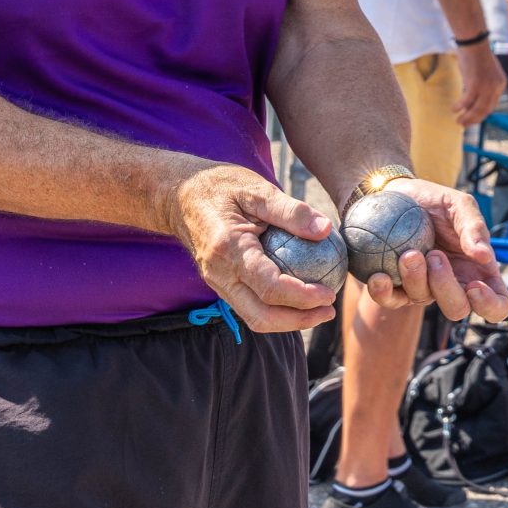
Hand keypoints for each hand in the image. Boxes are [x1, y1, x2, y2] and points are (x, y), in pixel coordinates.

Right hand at [172, 165, 342, 334]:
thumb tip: (325, 229)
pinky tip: (298, 298)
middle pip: (261, 316)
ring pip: (254, 317)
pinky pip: (249, 306)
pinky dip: (275, 309)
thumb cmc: (220, 187)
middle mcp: (219, 274)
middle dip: (299, 320)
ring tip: (319, 310)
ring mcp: (216, 283)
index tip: (329, 293)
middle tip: (329, 310)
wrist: (178, 195)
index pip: (270, 287)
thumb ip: (291, 211)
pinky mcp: (220, 284)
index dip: (303, 297)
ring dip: (288, 320)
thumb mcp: (257, 189)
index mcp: (229, 249)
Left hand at [355, 176, 507, 324]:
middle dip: (446, 289)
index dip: (490, 305)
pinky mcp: (396, 286)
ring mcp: (424, 288)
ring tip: (408, 253)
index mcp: (478, 272)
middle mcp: (453, 285)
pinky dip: (384, 292)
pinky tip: (379, 276)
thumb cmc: (436, 201)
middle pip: (457, 310)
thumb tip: (484, 256)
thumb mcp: (460, 205)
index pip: (496, 305)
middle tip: (435, 256)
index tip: (474, 286)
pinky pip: (391, 300)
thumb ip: (474, 227)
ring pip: (423, 301)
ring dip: (415, 279)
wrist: (397, 194)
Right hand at [452, 43, 505, 126]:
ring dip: (467, 118)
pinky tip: (453, 109)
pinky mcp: (475, 85)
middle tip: (464, 125)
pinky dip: (459, 107)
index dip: (482, 114)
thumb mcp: (485, 71)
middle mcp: (496, 87)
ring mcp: (486, 87)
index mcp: (500, 84)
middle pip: (485, 110)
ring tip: (459, 122)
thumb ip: (483, 84)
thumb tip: (473, 97)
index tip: (473, 119)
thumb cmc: (476, 53)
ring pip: (477, 109)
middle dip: (474, 120)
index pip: (492, 105)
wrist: (474, 42)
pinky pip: (466, 102)